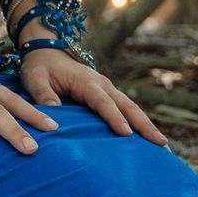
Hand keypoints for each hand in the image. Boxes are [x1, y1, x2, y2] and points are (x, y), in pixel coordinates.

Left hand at [19, 47, 168, 147]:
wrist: (46, 51)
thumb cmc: (40, 67)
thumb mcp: (34, 78)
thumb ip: (42, 95)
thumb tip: (53, 116)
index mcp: (86, 82)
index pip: (103, 102)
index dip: (114, 117)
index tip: (126, 134)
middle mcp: (102, 85)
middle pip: (127, 105)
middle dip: (144, 124)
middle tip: (161, 144)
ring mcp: (107, 89)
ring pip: (132, 108)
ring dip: (147, 125)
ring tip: (163, 145)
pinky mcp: (107, 95)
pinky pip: (126, 109)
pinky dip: (139, 123)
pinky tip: (147, 139)